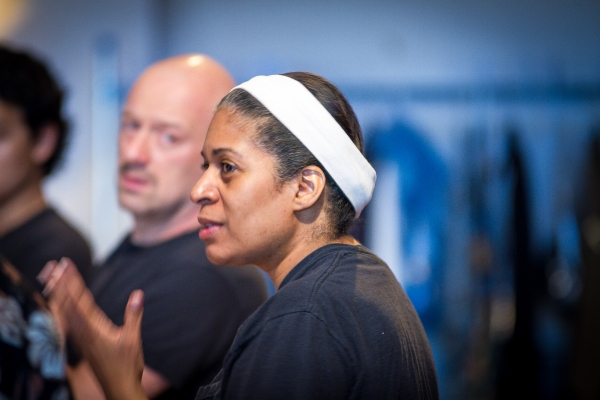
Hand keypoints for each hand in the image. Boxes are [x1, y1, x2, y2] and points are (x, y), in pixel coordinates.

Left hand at [39, 258, 147, 399]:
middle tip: (55, 265)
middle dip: (61, 283)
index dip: (73, 282)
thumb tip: (137, 294)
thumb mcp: (132, 339)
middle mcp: (82, 332)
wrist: (118, 387)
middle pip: (67, 303)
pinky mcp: (82, 342)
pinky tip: (60, 304)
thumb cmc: (127, 365)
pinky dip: (62, 307)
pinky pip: (68, 320)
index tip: (67, 266)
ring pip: (65, 311)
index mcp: (93, 329)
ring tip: (53, 278)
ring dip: (59, 294)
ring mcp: (80, 338)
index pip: (80, 300)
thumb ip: (133, 315)